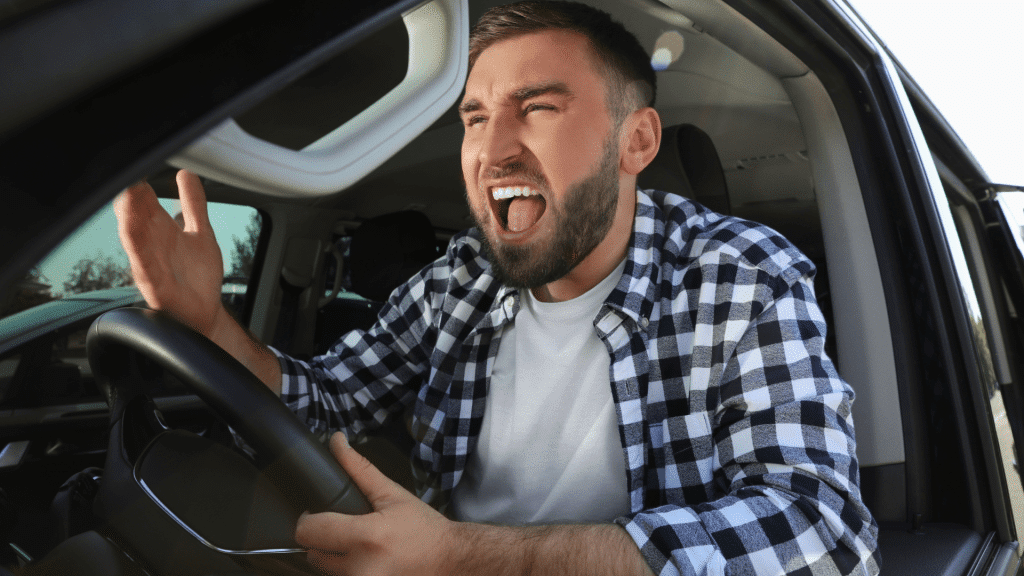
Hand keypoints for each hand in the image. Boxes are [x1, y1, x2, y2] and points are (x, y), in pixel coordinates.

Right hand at [114, 170, 227, 337]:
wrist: (206, 313)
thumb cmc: (197, 276)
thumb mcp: (200, 233)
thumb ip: (193, 205)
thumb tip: (186, 174)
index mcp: (159, 232)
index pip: (143, 203)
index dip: (139, 185)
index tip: (135, 163)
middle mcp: (151, 248)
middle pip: (136, 219)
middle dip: (131, 199)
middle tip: (129, 176)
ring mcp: (151, 269)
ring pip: (136, 243)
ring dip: (131, 224)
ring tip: (128, 201)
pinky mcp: (157, 290)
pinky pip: (147, 273)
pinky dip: (143, 258)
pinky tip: (139, 246)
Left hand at [295, 432, 454, 575]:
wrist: (449, 559)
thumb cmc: (423, 529)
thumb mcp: (392, 494)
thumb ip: (359, 469)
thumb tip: (337, 442)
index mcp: (366, 537)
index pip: (308, 531)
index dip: (309, 518)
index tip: (319, 512)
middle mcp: (360, 568)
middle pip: (311, 552)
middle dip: (322, 537)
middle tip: (345, 528)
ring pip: (323, 568)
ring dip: (333, 556)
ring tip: (359, 544)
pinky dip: (346, 568)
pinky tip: (365, 558)